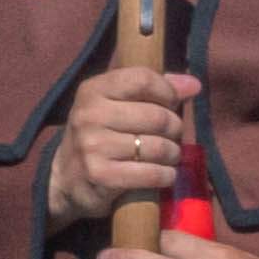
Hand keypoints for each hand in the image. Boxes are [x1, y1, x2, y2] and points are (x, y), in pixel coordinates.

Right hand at [43, 67, 205, 229]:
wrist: (65, 180)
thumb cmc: (100, 136)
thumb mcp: (117, 105)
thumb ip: (154, 89)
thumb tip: (193, 84)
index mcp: (92, 90)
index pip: (143, 79)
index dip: (167, 92)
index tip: (170, 105)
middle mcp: (89, 115)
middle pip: (157, 116)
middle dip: (174, 129)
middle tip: (171, 137)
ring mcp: (92, 146)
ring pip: (158, 147)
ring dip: (172, 154)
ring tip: (167, 156)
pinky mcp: (100, 176)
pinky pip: (152, 173)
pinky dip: (165, 176)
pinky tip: (162, 175)